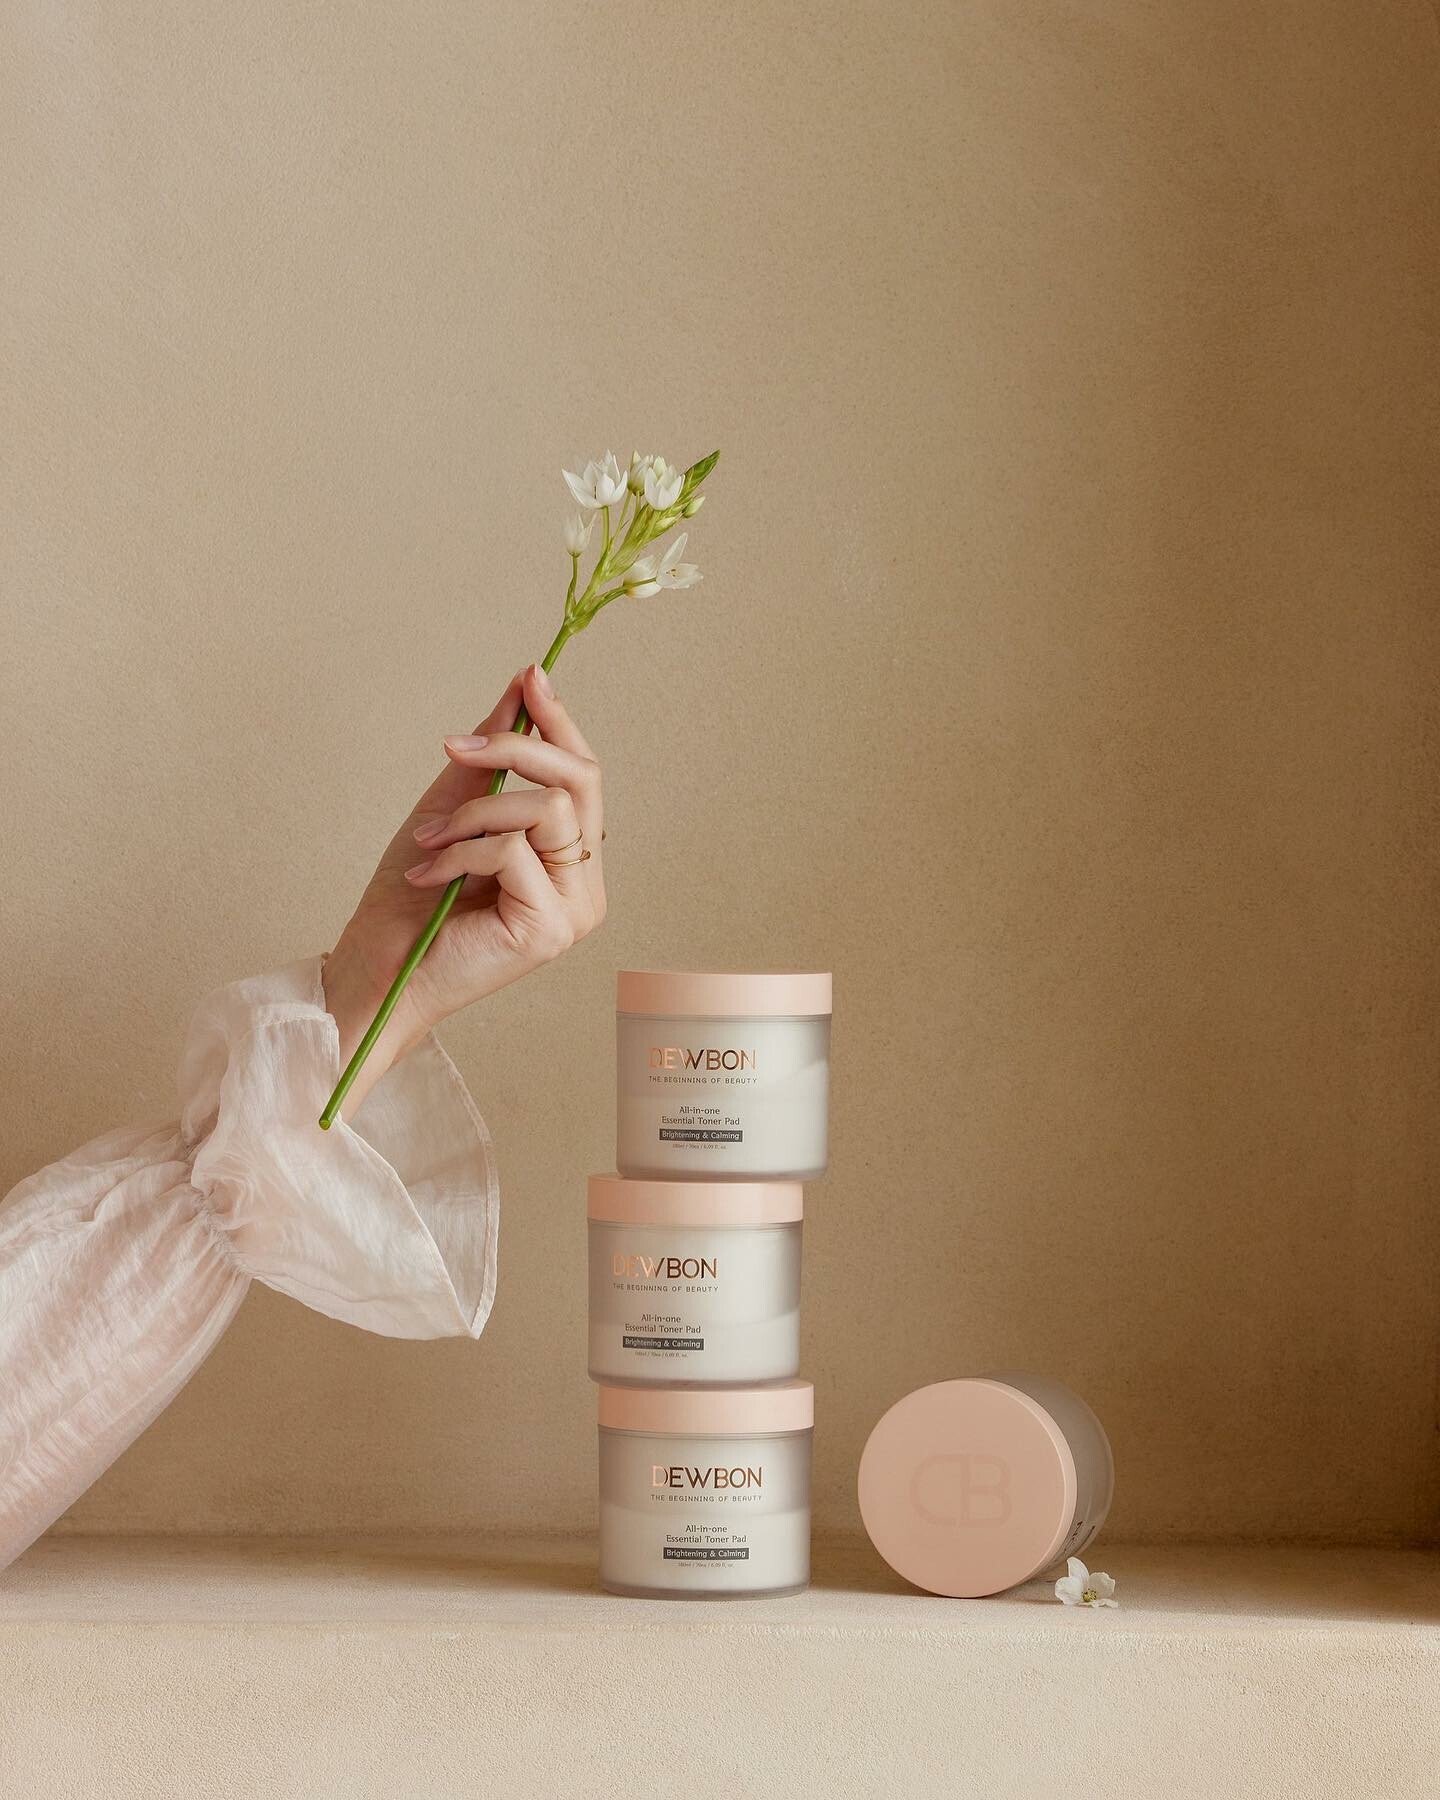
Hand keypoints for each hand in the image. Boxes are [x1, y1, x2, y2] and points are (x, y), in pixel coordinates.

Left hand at [323, 663, 605, 1108]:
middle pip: (582, 782)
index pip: (585, 776)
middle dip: (517, 748)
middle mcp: (584, 883)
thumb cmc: (409, 902)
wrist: (377, 972)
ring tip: (428, 840)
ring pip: (549, 810)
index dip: (559, 722)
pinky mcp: (549, 929)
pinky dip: (459, 851)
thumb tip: (525, 682)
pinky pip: (514, 851)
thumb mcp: (452, 808)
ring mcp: (574, 910)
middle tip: (455, 749)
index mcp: (569, 858)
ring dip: (474, 812)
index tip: (531, 675)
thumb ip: (494, 756)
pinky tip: (426, 876)